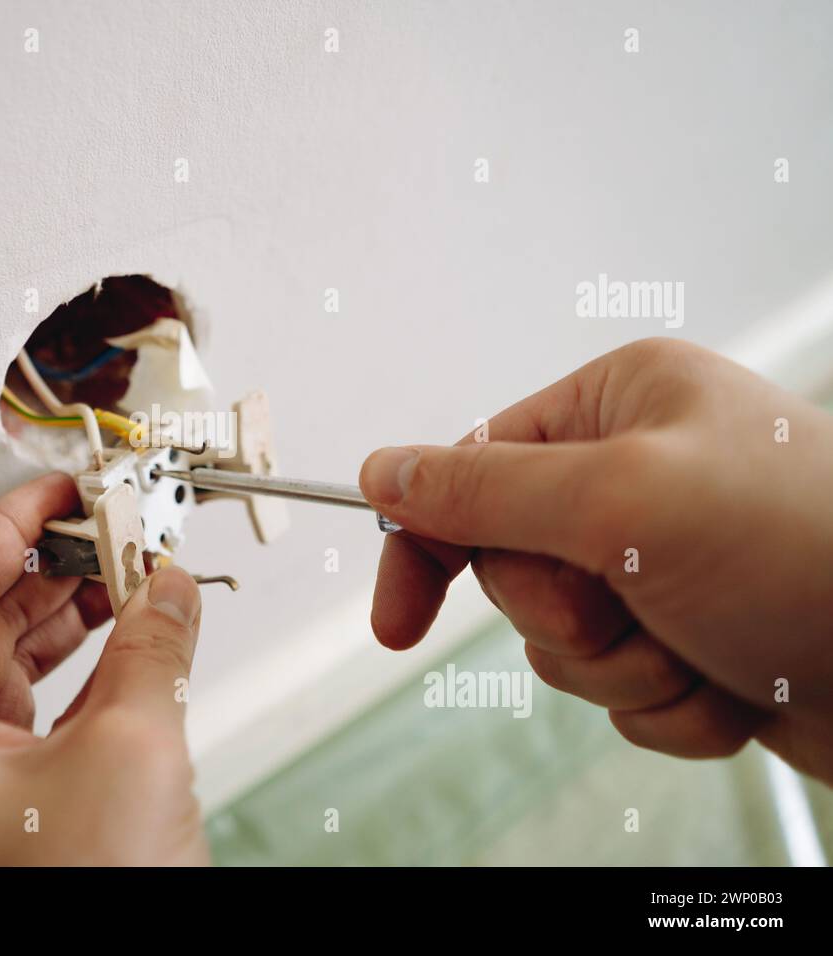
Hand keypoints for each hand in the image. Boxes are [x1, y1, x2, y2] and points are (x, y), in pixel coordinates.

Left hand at [0, 472, 208, 864]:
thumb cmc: (63, 914)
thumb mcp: (128, 754)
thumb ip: (152, 646)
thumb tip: (170, 588)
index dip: (11, 521)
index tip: (61, 489)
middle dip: (55, 569)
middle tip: (117, 529)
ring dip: (71, 623)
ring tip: (134, 579)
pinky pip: (16, 724)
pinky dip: (73, 682)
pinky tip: (126, 649)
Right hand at [359, 338, 832, 782]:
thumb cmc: (808, 550)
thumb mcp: (619, 501)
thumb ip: (482, 490)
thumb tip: (382, 471)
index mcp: (617, 408)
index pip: (470, 471)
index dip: (424, 546)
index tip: (397, 623)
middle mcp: (637, 478)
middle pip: (511, 568)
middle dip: (567, 617)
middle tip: (629, 607)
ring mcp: (666, 564)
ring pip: (562, 643)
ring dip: (624, 669)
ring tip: (703, 651)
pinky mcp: (692, 637)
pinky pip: (621, 692)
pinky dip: (668, 707)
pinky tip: (735, 687)